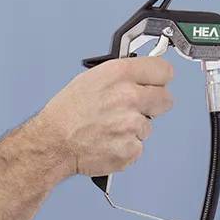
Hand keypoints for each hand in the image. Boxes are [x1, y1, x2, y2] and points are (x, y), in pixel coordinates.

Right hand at [33, 55, 174, 177]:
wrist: (53, 143)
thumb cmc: (66, 113)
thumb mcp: (90, 79)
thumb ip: (121, 76)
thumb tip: (140, 76)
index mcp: (119, 74)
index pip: (163, 70)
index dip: (159, 78)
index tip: (156, 82)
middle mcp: (129, 97)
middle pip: (166, 99)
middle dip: (153, 104)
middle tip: (135, 108)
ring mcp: (132, 125)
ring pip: (149, 126)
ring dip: (134, 128)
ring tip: (110, 128)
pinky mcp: (131, 149)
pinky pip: (138, 146)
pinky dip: (126, 146)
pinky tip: (109, 142)